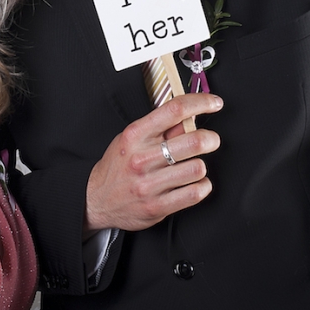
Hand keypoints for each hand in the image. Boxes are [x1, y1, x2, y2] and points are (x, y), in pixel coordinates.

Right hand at [84, 93, 222, 232]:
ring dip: (201, 165)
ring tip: (193, 165)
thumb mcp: (131, 138)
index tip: (213, 103)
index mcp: (135, 135)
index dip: (201, 103)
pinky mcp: (157, 206)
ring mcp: (149, 184)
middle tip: (210, 140)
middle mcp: (141, 158)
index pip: (174, 110)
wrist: (95, 199)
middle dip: (210, 138)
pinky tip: (194, 183)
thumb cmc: (117, 166)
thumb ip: (160, 128)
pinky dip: (202, 186)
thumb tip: (190, 115)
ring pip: (197, 168)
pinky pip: (195, 193)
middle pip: (193, 141)